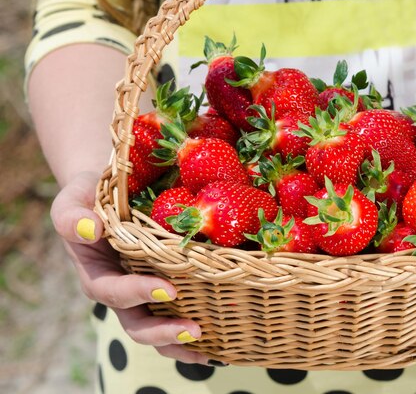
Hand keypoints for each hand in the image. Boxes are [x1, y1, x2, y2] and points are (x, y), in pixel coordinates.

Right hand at [50, 172, 210, 363]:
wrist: (114, 191)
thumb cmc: (91, 194)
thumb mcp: (73, 199)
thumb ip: (71, 216)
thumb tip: (89, 228)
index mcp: (97, 274)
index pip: (114, 291)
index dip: (138, 294)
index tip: (168, 289)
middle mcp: (122, 291)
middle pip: (138, 324)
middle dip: (164, 332)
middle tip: (194, 331)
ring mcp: (145, 294)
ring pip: (159, 328)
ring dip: (182, 341)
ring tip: (210, 347)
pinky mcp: (168, 286)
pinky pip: (179, 313)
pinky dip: (197, 327)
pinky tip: (221, 338)